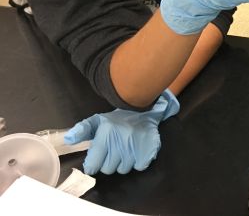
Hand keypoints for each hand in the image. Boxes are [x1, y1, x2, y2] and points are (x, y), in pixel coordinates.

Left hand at [64, 90, 179, 175]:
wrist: (143, 111)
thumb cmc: (117, 119)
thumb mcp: (97, 121)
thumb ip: (81, 130)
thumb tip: (68, 139)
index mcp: (106, 134)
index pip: (93, 165)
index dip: (93, 163)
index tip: (97, 158)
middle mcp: (120, 142)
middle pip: (108, 169)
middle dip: (109, 162)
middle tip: (113, 150)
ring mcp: (135, 147)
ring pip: (123, 169)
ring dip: (123, 162)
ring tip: (125, 149)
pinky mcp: (148, 151)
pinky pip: (138, 167)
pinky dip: (137, 162)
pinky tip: (136, 151)